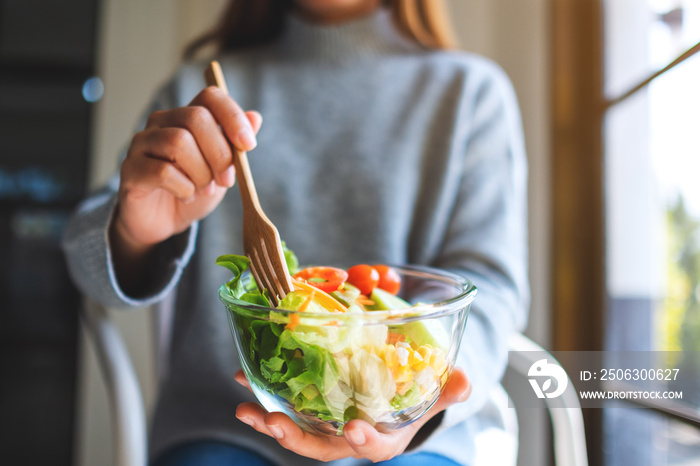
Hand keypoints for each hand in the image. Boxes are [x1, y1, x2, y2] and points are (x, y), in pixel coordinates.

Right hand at [110, 87, 261, 287]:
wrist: (164, 222)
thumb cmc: (193, 191)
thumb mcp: (222, 169)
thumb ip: (235, 145)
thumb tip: (255, 117)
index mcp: (187, 118)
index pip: (210, 97)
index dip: (232, 116)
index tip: (248, 145)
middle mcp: (162, 122)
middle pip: (196, 118)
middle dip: (220, 153)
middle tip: (226, 180)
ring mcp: (143, 143)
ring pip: (178, 142)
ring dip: (201, 173)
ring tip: (204, 190)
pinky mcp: (131, 168)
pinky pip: (162, 171)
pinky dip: (184, 188)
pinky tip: (186, 196)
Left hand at [234, 368, 470, 462]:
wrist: (397, 397)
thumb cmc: (416, 398)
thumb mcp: (435, 395)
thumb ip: (448, 390)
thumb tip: (466, 379)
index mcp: (383, 438)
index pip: (374, 448)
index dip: (364, 442)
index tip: (353, 430)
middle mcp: (350, 438)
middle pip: (321, 446)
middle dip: (295, 437)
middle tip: (271, 420)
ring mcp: (328, 426)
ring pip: (297, 430)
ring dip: (270, 419)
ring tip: (245, 406)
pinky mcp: (313, 410)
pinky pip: (288, 406)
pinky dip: (267, 394)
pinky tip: (246, 377)